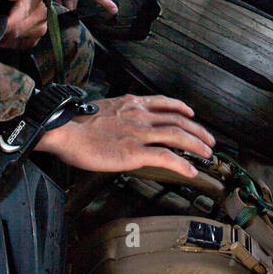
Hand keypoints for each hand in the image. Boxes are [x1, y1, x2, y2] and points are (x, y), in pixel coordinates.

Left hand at [0, 0, 48, 48]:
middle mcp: (45, 12)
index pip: (25, 9)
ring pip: (19, 37)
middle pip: (21, 27)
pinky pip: (19, 44)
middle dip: (1, 27)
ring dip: (3, 34)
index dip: (9, 18)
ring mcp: (42, 27)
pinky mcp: (34, 39)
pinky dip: (6, 41)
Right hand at [35, 93, 215, 176]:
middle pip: (177, 119)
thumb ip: (116, 115)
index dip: (181, 108)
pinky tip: (190, 170)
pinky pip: (166, 157)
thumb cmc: (74, 124)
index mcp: (130, 104)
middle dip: (197, 129)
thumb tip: (118, 123)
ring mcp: (139, 133)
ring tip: (207, 153)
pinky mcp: (135, 152)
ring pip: (177, 135)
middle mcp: (139, 115)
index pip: (163, 102)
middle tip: (208, 139)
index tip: (190, 114)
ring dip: (196, 144)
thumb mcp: (101, 110)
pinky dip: (182, 164)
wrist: (64, 130)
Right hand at [43, 0, 118, 14]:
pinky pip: (51, 3)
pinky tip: (50, 1)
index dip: (106, 3)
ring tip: (60, 7)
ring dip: (62, 8)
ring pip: (61, 8)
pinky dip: (52, 3)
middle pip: (73, 9)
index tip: (114, 10)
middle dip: (73, 12)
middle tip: (75, 12)